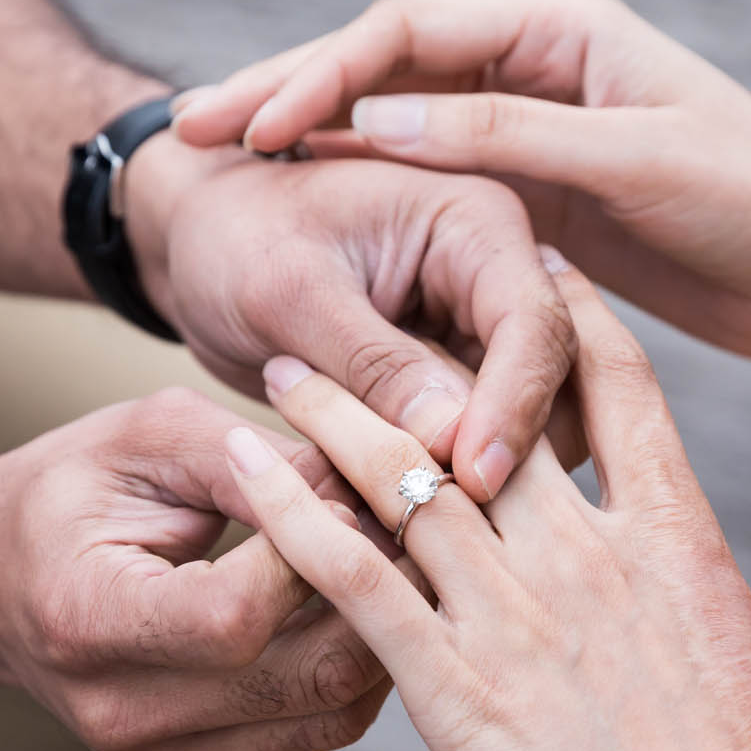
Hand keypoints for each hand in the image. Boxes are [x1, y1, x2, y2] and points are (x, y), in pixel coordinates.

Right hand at [0, 387, 388, 750]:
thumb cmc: (68, 490)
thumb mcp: (144, 437)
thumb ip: (248, 456)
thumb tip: (361, 484)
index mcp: (88, 620)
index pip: (240, 613)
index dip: (316, 549)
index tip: (345, 487)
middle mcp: (121, 713)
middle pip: (307, 675)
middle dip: (378, 594)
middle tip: (411, 525)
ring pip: (331, 714)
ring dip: (383, 636)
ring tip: (393, 561)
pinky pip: (314, 731)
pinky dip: (352, 668)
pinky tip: (353, 606)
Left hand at [116, 129, 575, 499]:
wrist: (200, 242)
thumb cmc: (236, 237)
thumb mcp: (289, 291)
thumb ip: (372, 362)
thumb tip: (450, 441)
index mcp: (477, 225)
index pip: (534, 323)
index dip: (514, 406)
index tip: (472, 477)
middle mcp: (499, 279)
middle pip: (550, 384)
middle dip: (506, 454)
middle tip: (446, 522)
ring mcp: (483, 339)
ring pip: (526, 430)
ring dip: (480, 482)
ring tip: (412, 525)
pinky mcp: (457, 389)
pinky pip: (476, 450)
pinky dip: (445, 488)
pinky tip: (398, 520)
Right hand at [172, 0, 750, 366]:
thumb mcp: (627, 164)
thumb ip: (502, 136)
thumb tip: (372, 119)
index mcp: (563, 31)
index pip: (407, 32)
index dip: (318, 73)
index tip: (248, 124)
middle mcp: (539, 69)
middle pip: (383, 69)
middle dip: (288, 97)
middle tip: (192, 134)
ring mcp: (535, 133)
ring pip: (397, 127)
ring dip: (314, 147)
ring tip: (225, 176)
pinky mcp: (542, 199)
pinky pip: (432, 186)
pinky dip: (366, 197)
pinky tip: (308, 222)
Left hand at [218, 255, 750, 750]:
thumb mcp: (732, 658)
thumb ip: (674, 590)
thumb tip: (645, 568)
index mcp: (675, 534)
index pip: (616, 382)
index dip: (565, 312)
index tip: (528, 264)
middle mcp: (591, 551)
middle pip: (492, 408)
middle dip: (427, 347)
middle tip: (364, 306)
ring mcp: (522, 615)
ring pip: (408, 476)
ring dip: (337, 414)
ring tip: (282, 367)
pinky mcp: (459, 690)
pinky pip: (356, 574)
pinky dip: (295, 512)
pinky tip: (249, 468)